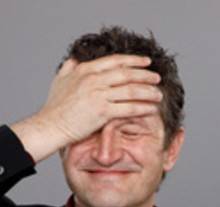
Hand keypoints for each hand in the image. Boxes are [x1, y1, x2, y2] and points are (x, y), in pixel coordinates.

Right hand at [11, 54, 162, 161]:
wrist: (52, 124)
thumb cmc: (55, 106)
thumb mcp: (60, 80)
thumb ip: (69, 68)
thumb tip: (75, 60)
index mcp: (86, 70)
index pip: (115, 61)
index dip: (133, 61)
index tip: (146, 62)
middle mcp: (94, 80)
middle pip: (127, 74)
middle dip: (145, 75)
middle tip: (157, 78)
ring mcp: (99, 95)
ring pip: (131, 91)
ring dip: (148, 92)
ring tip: (159, 95)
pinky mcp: (103, 112)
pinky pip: (129, 109)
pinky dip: (143, 108)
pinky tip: (152, 109)